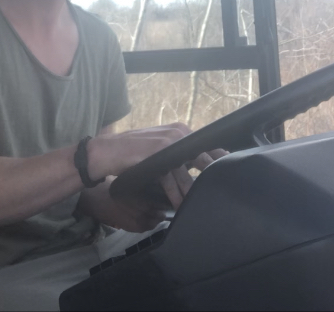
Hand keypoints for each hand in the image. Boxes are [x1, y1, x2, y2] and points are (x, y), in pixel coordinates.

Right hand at [88, 124, 227, 209]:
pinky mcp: (157, 154)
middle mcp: (177, 133)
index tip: (227, 167)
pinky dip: (175, 193)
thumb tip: (197, 164)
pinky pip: (170, 177)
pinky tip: (178, 204)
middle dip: (210, 173)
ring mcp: (167, 142)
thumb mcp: (159, 148)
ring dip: (191, 189)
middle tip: (220, 186)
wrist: (106, 151)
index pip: (204, 143)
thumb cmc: (133, 151)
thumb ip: (177, 151)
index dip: (216, 157)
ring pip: (186, 170)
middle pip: (201, 155)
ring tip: (196, 203)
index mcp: (179, 130)